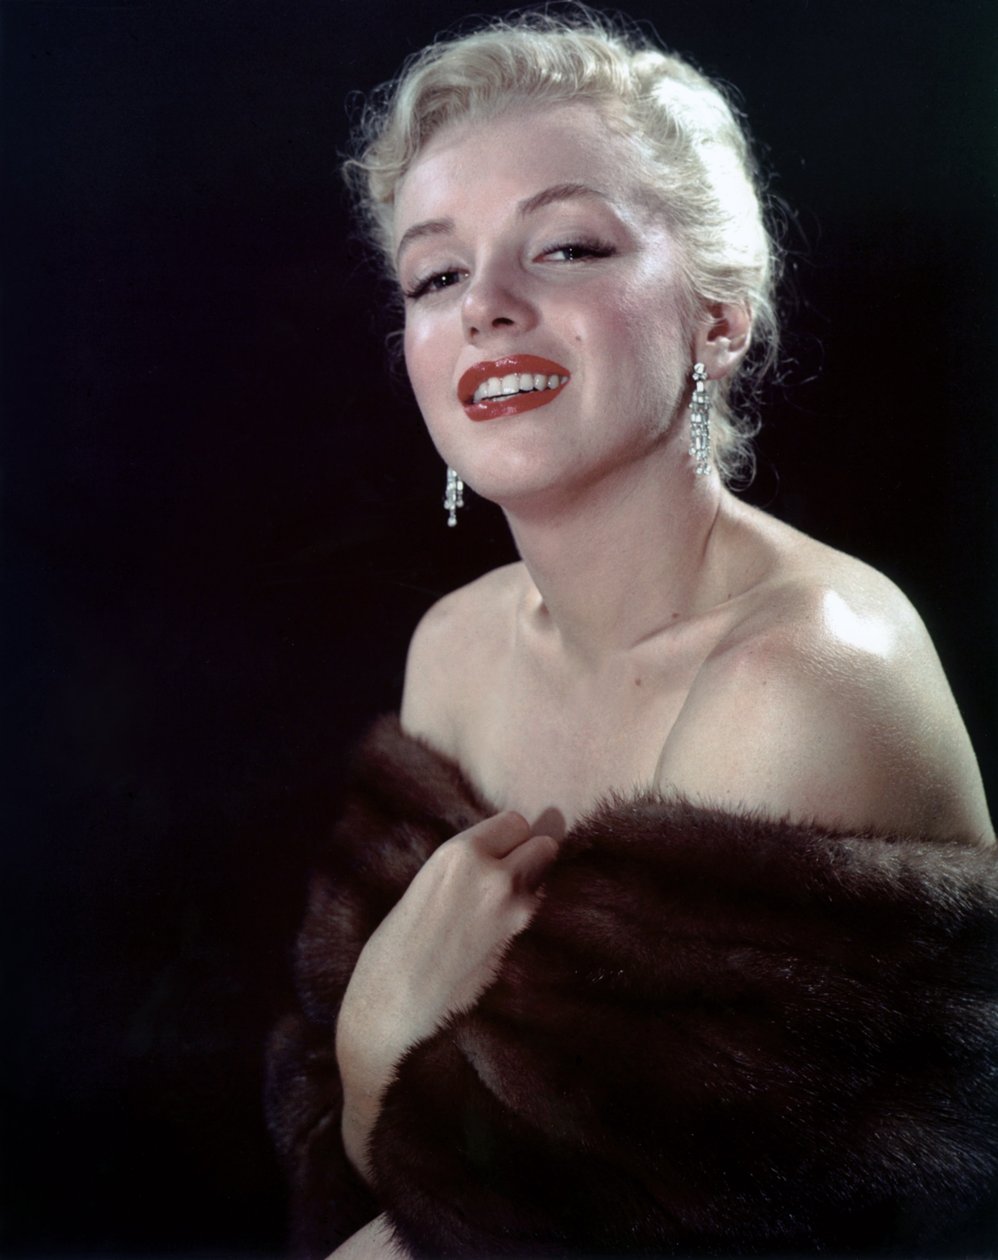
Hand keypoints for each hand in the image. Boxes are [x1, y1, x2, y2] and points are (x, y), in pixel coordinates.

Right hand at [336, 811, 556, 1177]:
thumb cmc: (393, 944)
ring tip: (496, 903)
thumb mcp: (425, 884)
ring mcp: (513, 912)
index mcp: (460, 853)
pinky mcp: (519, 944)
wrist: (394, 1005)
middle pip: (543, 845)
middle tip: (503, 874)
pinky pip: (534, 911)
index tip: (494, 850)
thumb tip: (496, 855)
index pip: (514, 822)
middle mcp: (494, 875)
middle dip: (528, 855)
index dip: (506, 837)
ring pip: (544, 878)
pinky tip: (495, 928)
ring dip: (530, 883)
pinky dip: (523, 912)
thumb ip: (464, 866)